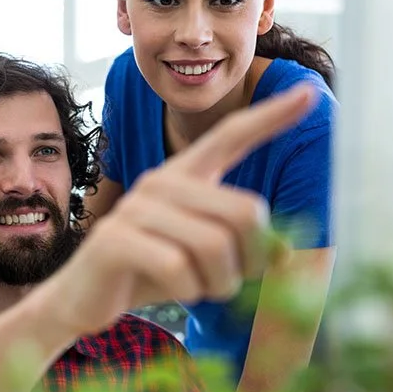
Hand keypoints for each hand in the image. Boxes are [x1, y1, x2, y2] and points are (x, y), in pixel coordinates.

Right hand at [42, 83, 317, 335]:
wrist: (82, 299)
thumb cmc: (147, 273)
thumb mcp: (200, 255)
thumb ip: (237, 245)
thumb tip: (287, 255)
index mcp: (183, 175)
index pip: (231, 136)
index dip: (272, 116)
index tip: (309, 92)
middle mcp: (160, 180)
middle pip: (245, 213)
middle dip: (250, 261)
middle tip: (232, 281)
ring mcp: (136, 207)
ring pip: (215, 246)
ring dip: (219, 283)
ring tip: (201, 289)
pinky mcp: (116, 239)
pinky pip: (179, 269)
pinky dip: (187, 290)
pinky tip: (172, 290)